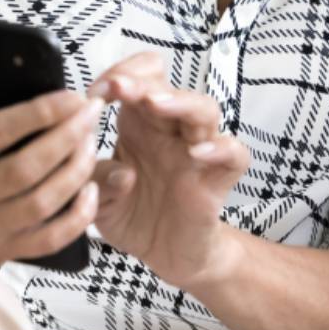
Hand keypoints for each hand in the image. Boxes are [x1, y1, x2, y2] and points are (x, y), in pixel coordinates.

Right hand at [0, 30, 104, 265]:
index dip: (38, 113)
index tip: (71, 95)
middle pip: (25, 167)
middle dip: (67, 136)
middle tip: (92, 112)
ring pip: (41, 202)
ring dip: (76, 170)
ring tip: (92, 142)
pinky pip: (47, 240)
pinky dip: (76, 217)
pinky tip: (91, 190)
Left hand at [87, 53, 251, 288]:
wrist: (164, 253)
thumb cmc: (133, 215)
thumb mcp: (97, 200)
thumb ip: (96, 180)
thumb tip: (120, 171)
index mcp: (138, 125)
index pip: (138, 78)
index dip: (118, 76)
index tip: (94, 94)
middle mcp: (169, 132)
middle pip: (167, 87)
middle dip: (141, 81)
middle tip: (118, 87)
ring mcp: (197, 151)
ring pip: (204, 109)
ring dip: (179, 101)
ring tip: (155, 105)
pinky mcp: (218, 178)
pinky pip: (234, 154)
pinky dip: (221, 148)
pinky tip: (198, 153)